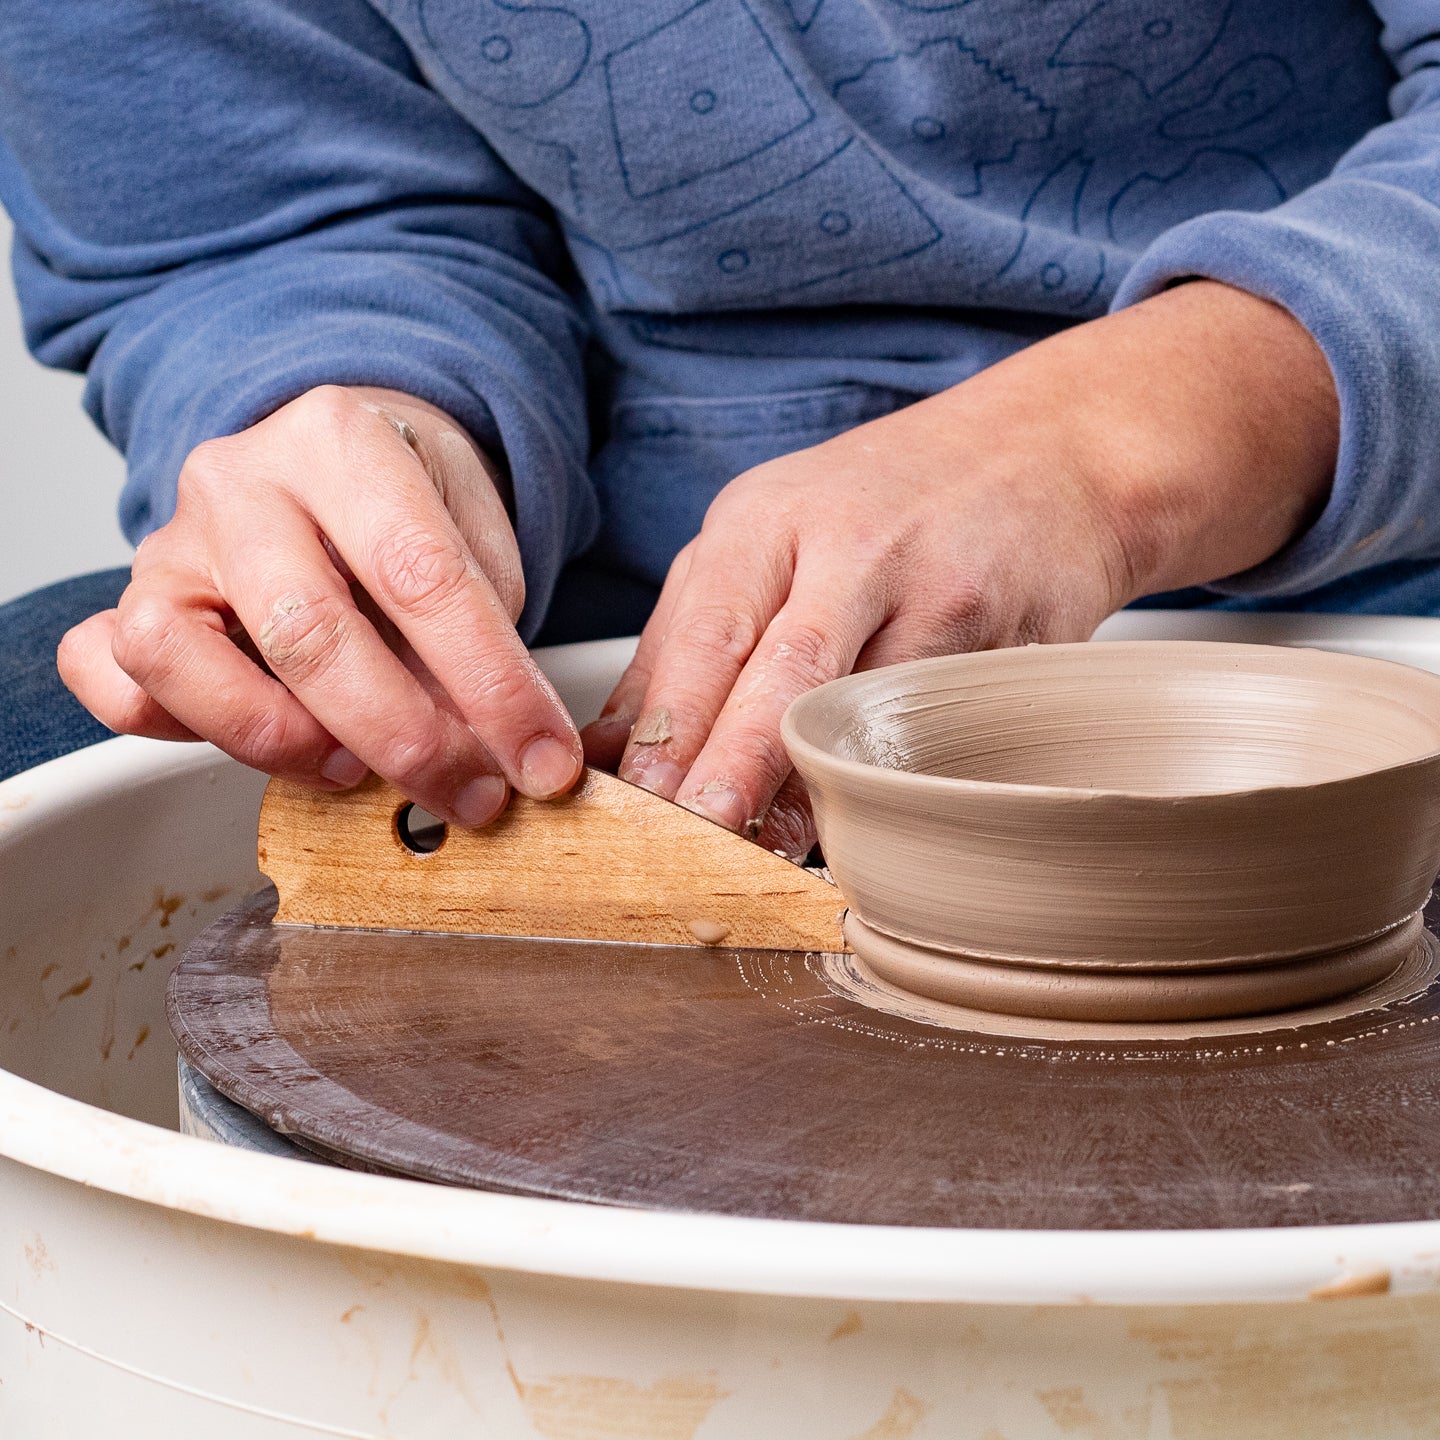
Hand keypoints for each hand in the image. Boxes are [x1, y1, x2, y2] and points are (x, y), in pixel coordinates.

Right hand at [59, 386, 581, 825]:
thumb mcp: (479, 533)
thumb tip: (490, 747)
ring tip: (357, 770)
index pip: (421, 575)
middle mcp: (240, 482)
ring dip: (283, 742)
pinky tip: (267, 744)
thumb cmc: (414, 505)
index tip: (542, 761)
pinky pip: (110, 676)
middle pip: (307, 630)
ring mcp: (171, 542)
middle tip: (475, 794)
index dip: (493, 686)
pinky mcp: (133, 601)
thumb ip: (483, 627)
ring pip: (180, 657)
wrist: (339, 457)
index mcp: (341, 441)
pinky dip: (177, 729)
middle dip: (406, 739)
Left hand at [583, 280, 1338, 857]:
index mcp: (769, 519)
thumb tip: (609, 748)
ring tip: (766, 854)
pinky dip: (893, 783)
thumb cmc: (886, 506)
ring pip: (867, 712)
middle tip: (694, 837)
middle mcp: (852, 547)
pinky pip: (939, 727)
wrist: (1048, 456)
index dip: (670, 728)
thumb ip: (685, 638)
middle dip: (733, 766)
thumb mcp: (768, 535)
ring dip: (812, 794)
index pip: (706, 634)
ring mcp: (939, 592)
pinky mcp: (1009, 638)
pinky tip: (862, 824)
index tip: (635, 802)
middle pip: (783, 674)